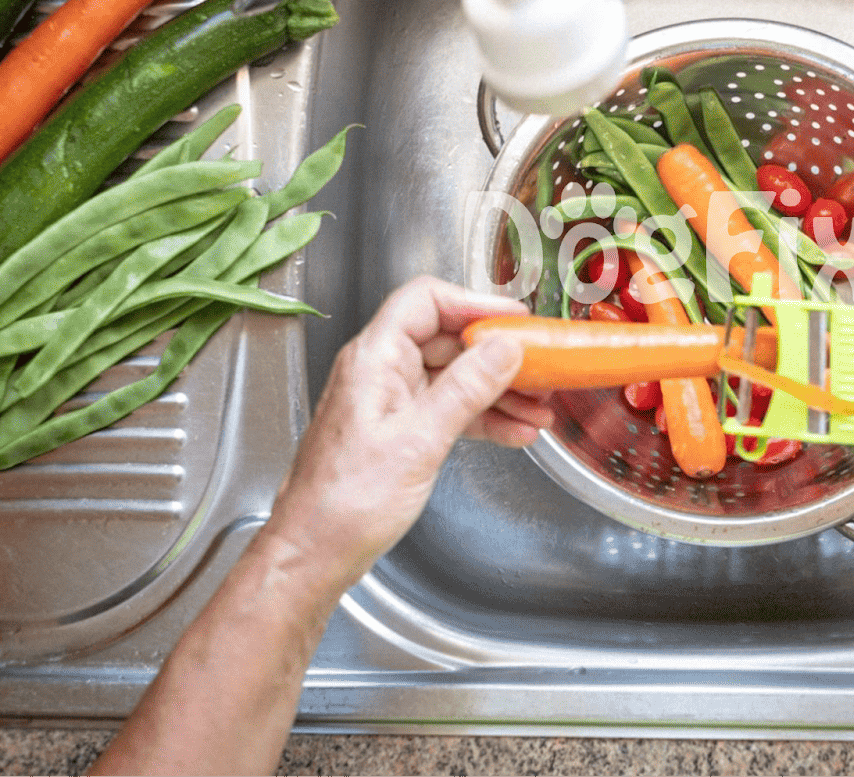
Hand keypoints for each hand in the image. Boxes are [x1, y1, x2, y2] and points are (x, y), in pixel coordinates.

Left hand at [264, 277, 554, 587]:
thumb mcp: (419, 441)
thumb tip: (504, 347)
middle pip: (448, 339)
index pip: (427, 301)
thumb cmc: (345, 503)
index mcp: (374, 359)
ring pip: (454, 377)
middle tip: (540, 370)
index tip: (517, 321)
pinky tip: (515, 433)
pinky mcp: (399, 431)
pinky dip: (484, 418)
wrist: (314, 553)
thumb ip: (466, 388)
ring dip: (499, 391)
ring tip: (538, 408)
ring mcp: (389, 401)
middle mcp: (380, 371)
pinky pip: (449, 409)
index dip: (476, 304)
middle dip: (498, 355)